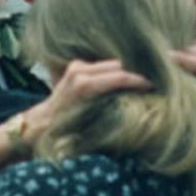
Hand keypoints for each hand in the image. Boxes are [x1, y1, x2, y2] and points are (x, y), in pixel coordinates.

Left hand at [25, 59, 149, 145]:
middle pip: (118, 66)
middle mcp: (80, 71)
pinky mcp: (76, 67)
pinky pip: (102, 67)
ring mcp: (77, 67)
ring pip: (112, 64)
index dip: (141, 80)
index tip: (156, 85)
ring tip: (145, 80)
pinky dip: (116, 73)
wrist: (38, 125)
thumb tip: (136, 114)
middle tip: (157, 80)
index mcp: (83, 85)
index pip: (120, 75)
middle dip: (138, 73)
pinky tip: (128, 81)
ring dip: (128, 72)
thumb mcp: (88, 125)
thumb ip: (110, 112)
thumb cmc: (62, 131)